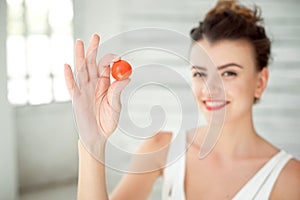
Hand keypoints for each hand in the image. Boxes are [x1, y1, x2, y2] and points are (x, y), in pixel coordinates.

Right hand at [64, 34, 129, 159]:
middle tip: (96, 36)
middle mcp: (93, 84)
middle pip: (92, 63)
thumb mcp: (115, 106)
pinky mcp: (76, 98)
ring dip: (80, 56)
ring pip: (81, 70)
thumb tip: (127, 78)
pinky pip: (71, 86)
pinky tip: (67, 66)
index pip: (105, 67)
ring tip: (80, 42)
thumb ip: (118, 92)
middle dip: (93, 50)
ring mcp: (83, 90)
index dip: (110, 59)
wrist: (97, 136)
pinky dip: (68, 77)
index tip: (117, 56)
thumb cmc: (108, 122)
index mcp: (105, 85)